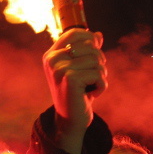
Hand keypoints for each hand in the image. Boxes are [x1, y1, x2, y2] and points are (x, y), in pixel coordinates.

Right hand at [42, 29, 106, 153]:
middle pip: (90, 47)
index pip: (75, 33)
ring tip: (90, 87)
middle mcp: (52, 59)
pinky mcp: (70, 79)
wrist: (70, 120)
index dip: (91, 40)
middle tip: (92, 77)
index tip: (95, 53)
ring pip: (97, 61)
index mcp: (51, 54)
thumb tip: (98, 35)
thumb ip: (87, 51)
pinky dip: (101, 86)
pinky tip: (92, 95)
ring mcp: (59, 69)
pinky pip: (98, 74)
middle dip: (99, 62)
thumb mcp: (81, 69)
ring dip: (101, 76)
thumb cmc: (78, 93)